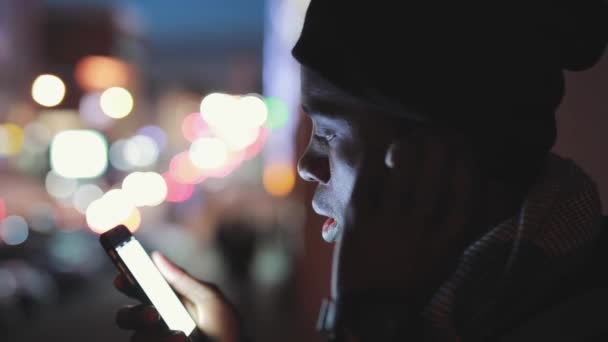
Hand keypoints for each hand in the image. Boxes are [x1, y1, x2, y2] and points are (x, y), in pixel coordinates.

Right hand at [115, 252, 242, 341]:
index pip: (138, 292)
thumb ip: (184, 280)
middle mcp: (157, 325)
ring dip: (158, 337)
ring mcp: (157, 339)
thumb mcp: (209, 301)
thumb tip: (156, 256)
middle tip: (154, 316)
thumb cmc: (225, 330)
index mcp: (167, 303)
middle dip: (134, 315)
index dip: (125, 284)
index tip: (122, 279)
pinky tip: (182, 341)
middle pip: (127, 317)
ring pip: (137, 338)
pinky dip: (166, 341)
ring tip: (183, 338)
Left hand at [332, 133, 470, 304]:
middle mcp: (419, 231)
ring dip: (409, 150)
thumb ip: (461, 226)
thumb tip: (486, 188)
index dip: (466, 164)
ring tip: (411, 141)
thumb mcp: (447, 259)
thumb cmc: (413, 281)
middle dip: (438, 148)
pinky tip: (381, 153)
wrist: (372, 308)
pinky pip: (368, 183)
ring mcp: (387, 225)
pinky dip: (375, 162)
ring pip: (403, 176)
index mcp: (446, 242)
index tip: (464, 147)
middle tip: (436, 132)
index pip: (466, 193)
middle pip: (435, 179)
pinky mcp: (357, 221)